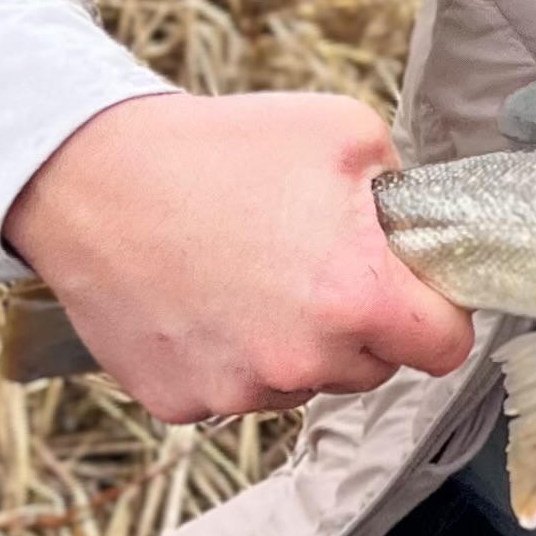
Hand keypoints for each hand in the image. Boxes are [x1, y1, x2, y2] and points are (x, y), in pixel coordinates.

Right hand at [4, 90, 475, 425]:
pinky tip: (203, 297)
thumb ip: (405, 191)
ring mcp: (237, 390)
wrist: (91, 177)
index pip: (445, 347)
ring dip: (294, 342)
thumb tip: (422, 229)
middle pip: (374, 366)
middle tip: (314, 261)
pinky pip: (236, 389)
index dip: (437, 313)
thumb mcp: (345, 133)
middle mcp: (301, 359)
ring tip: (249, 271)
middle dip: (360, 323)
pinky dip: (228, 355)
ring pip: (303, 380)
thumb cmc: (221, 149)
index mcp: (357, 297)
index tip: (415, 291)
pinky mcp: (181, 402)